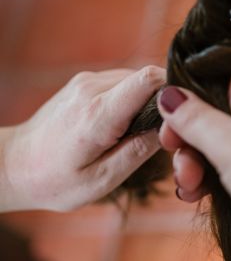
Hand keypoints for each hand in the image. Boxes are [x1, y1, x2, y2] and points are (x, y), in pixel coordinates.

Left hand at [1, 66, 164, 211]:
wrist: (13, 165)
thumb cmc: (55, 181)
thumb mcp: (102, 180)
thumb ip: (138, 151)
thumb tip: (170, 127)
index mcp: (98, 114)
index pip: (149, 80)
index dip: (175, 92)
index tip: (183, 117)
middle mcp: (92, 88)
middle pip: (150, 79)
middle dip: (164, 104)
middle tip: (162, 136)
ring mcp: (87, 80)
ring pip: (139, 80)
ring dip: (149, 103)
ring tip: (140, 134)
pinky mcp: (86, 81)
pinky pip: (125, 83)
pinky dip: (134, 101)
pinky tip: (125, 126)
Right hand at [157, 74, 230, 235]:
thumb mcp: (226, 141)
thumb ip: (194, 118)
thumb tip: (170, 93)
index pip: (219, 89)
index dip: (189, 108)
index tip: (169, 134)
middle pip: (220, 126)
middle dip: (192, 149)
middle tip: (182, 171)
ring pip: (229, 156)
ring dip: (202, 171)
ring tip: (190, 192)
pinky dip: (222, 187)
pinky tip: (204, 201)